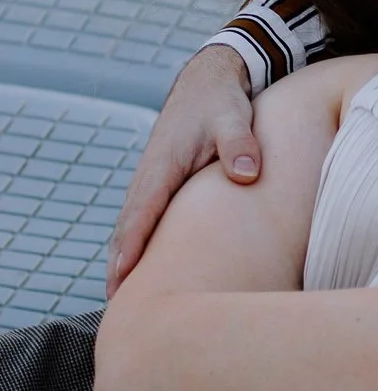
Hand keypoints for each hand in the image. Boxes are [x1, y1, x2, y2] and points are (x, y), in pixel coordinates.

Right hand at [108, 46, 258, 292]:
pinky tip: (141, 271)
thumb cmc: (220, 103)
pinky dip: (135, 246)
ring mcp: (151, 183)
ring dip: (124, 260)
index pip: (141, 213)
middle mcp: (149, 178)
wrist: (207, 83)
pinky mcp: (161, 186)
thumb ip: (239, 144)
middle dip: (119, 266)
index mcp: (162, 166)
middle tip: (118, 307)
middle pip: (127, 229)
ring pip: (132, 228)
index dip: (131, 247)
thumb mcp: (233, 117)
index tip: (123, 278)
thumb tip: (245, 174)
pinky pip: (142, 222)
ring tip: (124, 300)